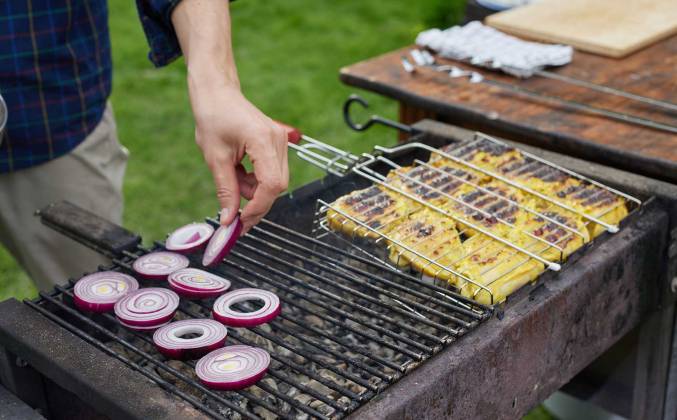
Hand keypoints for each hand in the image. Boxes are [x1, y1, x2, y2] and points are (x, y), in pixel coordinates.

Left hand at [190, 82, 288, 232]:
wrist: (218, 93)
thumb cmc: (213, 117)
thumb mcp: (215, 158)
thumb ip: (226, 190)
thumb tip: (229, 218)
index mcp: (263, 140)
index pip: (271, 184)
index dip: (257, 207)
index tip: (241, 222)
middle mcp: (278, 141)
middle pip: (277, 186)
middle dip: (256, 202)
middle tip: (235, 215)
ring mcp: (281, 141)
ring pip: (275, 181)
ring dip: (253, 190)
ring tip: (232, 177)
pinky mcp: (277, 143)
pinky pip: (272, 172)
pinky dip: (256, 180)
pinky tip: (240, 171)